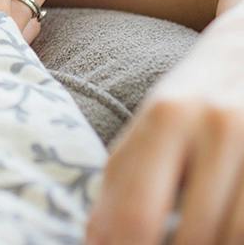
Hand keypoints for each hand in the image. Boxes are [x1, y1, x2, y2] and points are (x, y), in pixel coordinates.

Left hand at [86, 8, 243, 244]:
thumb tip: (95, 240)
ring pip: (231, 238)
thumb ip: (124, 176)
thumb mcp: (153, 122)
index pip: (136, 212)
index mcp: (166, 113)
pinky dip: (234, 237)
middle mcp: (216, 124)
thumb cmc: (196, 96)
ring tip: (183, 240)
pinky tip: (221, 233)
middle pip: (191, 238)